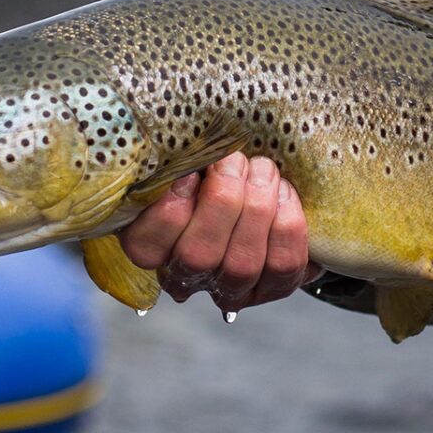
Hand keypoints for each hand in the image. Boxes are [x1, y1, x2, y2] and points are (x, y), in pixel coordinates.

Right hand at [117, 151, 318, 314]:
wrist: (262, 187)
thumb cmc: (217, 169)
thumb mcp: (188, 161)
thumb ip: (180, 160)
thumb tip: (189, 144)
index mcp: (155, 245)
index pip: (144, 248)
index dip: (167, 213)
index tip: (189, 176)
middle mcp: (189, 276)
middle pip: (198, 256)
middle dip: (222, 200)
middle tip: (234, 161)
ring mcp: (232, 288)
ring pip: (243, 263)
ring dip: (257, 206)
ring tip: (263, 170)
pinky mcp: (274, 286)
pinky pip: (284, 262)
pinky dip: (287, 221)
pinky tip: (283, 193)